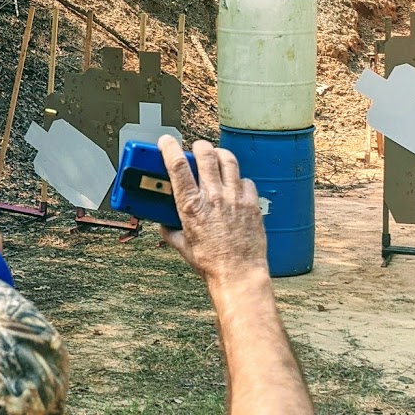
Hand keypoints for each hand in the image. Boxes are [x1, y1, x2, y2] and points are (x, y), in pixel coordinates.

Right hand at [158, 136, 267, 284]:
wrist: (238, 273)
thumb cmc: (210, 262)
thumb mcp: (182, 246)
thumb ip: (170, 231)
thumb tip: (163, 224)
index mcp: (191, 206)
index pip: (177, 166)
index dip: (169, 148)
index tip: (166, 141)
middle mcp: (213, 197)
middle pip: (205, 154)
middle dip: (198, 146)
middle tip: (196, 148)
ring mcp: (234, 198)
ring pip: (228, 160)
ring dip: (219, 155)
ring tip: (216, 157)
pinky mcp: (251, 203)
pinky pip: (245, 180)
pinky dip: (238, 179)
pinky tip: (234, 185)